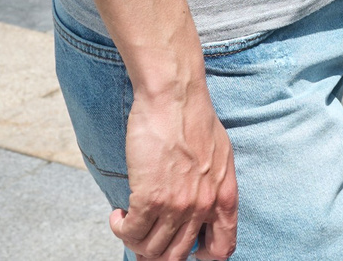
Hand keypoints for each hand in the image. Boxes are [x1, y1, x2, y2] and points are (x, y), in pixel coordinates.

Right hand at [116, 82, 236, 260]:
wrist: (175, 98)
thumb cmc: (195, 119)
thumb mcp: (220, 157)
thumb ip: (214, 187)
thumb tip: (202, 209)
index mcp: (224, 197)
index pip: (222, 248)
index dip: (204, 257)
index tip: (188, 251)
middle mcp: (203, 206)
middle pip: (177, 256)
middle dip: (157, 254)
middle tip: (144, 242)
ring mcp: (177, 205)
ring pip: (150, 248)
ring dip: (135, 241)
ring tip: (129, 223)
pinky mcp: (150, 198)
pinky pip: (130, 232)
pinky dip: (120, 229)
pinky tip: (118, 215)